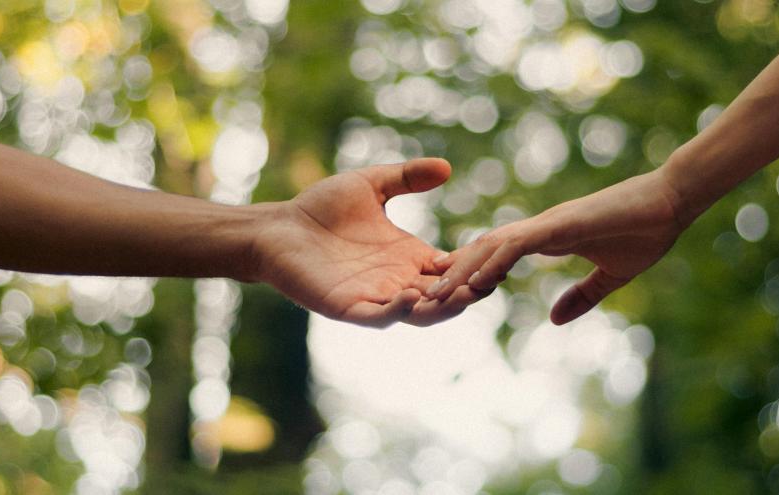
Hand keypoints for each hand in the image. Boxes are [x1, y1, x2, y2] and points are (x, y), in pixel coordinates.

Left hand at [250, 158, 485, 327]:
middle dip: (468, 292)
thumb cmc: (320, 208)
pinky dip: (398, 312)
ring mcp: (375, 297)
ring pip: (420, 314)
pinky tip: (409, 295)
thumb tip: (446, 167)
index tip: (500, 256)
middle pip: (445, 296)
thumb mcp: (371, 185)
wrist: (278, 227)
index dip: (475, 266)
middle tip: (491, 281)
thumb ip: (407, 177)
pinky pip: (380, 317)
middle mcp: (398, 280)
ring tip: (462, 294)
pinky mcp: (349, 307)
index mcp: (408, 257)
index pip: (452, 269)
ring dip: (443, 308)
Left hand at [428, 170, 685, 323]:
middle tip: (424, 296)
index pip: (498, 255)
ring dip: (463, 270)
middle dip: (454, 274)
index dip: (471, 273)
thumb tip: (555, 319)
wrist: (672, 201)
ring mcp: (547, 225)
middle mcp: (538, 229)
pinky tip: (476, 282)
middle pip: (484, 250)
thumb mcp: (611, 276)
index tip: (449, 294)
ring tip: (435, 293)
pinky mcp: (560, 225)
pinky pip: (518, 245)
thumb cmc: (645, 232)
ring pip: (492, 246)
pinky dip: (495, 262)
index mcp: (546, 238)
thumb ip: (582, 296)